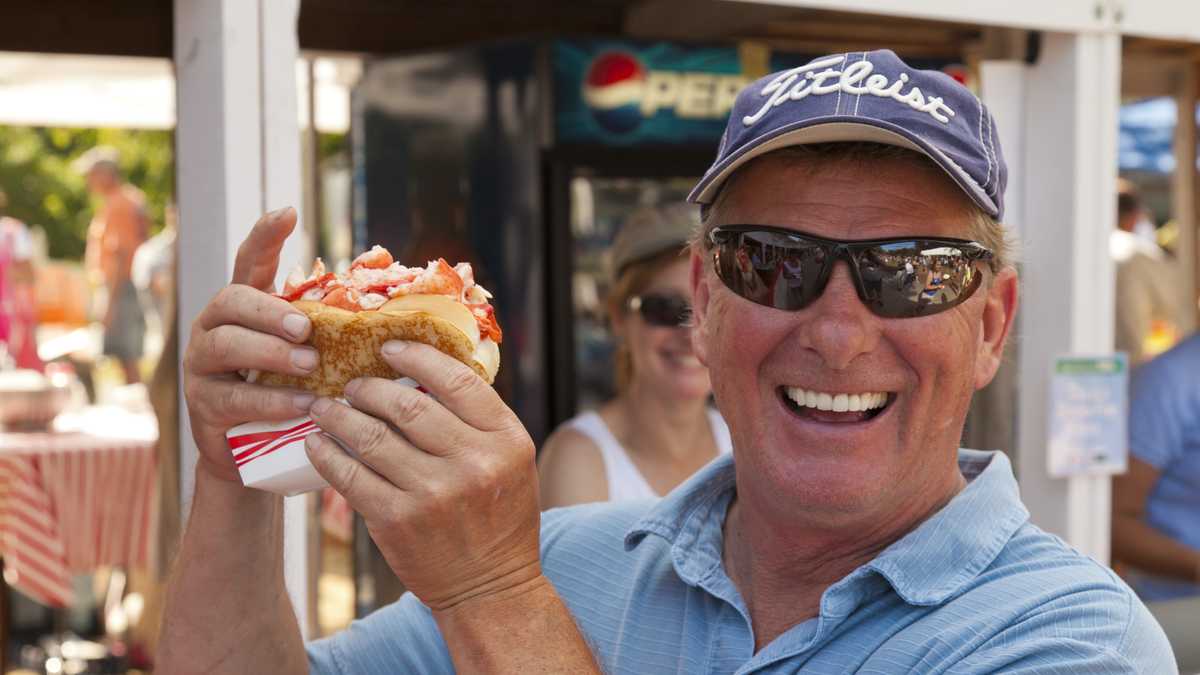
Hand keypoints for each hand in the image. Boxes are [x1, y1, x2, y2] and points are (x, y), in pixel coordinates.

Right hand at [182, 207, 318, 481]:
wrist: (252, 455)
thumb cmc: (291, 392)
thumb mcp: (309, 355)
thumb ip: (332, 328)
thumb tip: (399, 304)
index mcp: (245, 308)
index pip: (249, 261)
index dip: (265, 236)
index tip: (288, 212)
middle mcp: (215, 328)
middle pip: (232, 300)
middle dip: (270, 310)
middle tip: (306, 326)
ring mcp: (202, 366)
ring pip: (226, 345)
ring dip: (271, 352)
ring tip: (310, 363)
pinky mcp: (203, 406)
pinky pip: (234, 397)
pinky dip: (273, 399)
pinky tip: (305, 403)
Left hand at [305, 341, 540, 610]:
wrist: (491, 589)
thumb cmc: (498, 518)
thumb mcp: (510, 462)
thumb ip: (478, 421)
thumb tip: (423, 373)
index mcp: (506, 440)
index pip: (456, 380)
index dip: (417, 357)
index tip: (389, 348)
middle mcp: (473, 462)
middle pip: (406, 404)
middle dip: (368, 387)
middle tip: (351, 383)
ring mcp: (433, 492)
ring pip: (371, 435)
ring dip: (339, 415)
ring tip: (325, 407)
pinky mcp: (397, 521)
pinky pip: (350, 475)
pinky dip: (327, 453)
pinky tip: (317, 443)